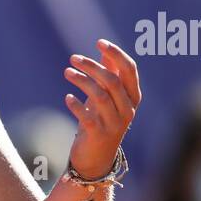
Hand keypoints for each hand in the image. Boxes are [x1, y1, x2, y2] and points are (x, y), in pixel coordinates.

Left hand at [62, 39, 141, 178]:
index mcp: (133, 97)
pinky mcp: (99, 135)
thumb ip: (109, 76)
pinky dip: (76, 105)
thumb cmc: (102, 122)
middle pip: (113, 81)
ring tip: (67, 72)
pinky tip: (67, 97)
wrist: (95, 159)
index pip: (130, 70)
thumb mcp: (107, 98)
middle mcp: (128, 110)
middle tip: (73, 58)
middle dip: (92, 66)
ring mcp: (115, 124)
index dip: (116, 54)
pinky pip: (88, 116)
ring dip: (82, 81)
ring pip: (100, 96)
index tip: (99, 42)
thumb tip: (105, 52)